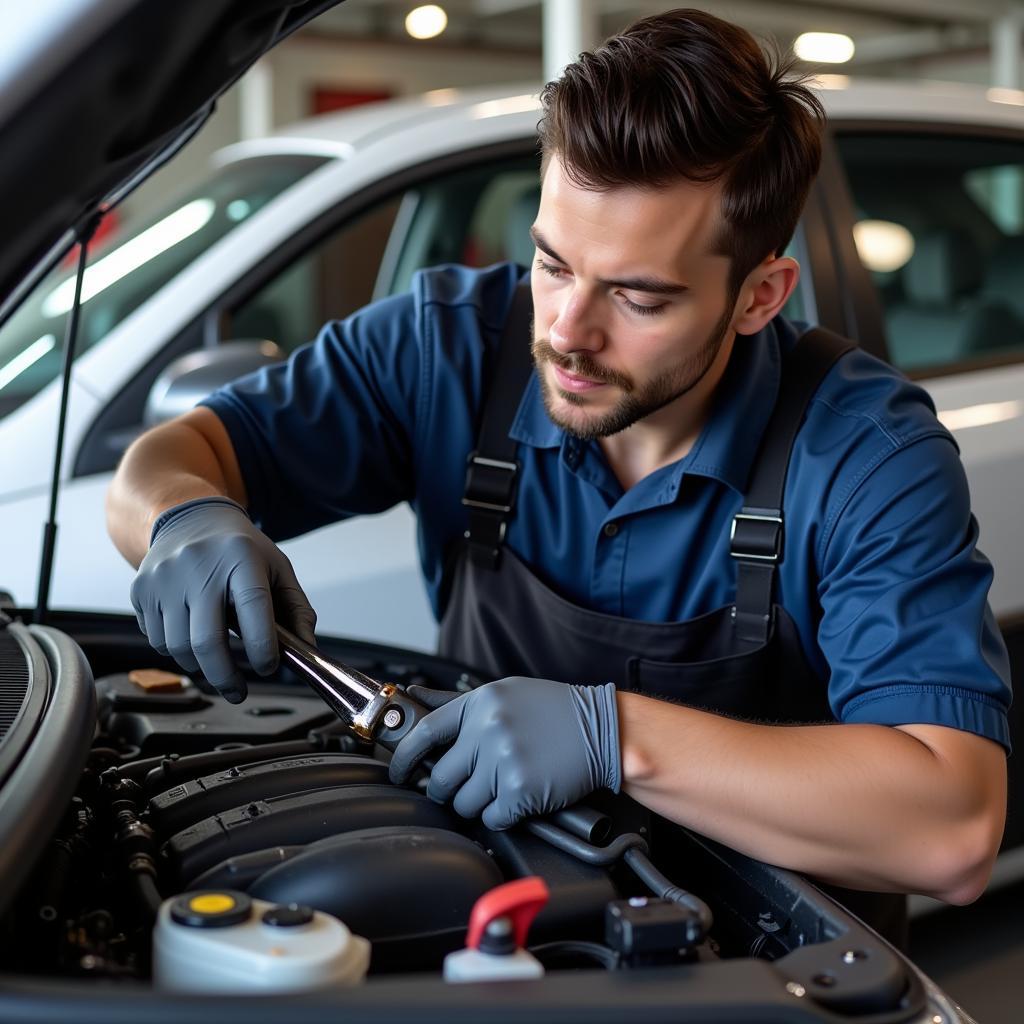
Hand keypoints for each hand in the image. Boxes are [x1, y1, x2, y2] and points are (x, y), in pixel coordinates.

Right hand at [130, 496, 315, 702]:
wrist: (190, 518)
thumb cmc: (240, 550)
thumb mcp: (277, 568)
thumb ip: (297, 610)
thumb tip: (306, 651)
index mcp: (241, 556)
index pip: (253, 608)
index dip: (261, 646)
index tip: (268, 667)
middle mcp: (198, 565)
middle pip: (207, 640)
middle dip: (226, 676)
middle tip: (239, 691)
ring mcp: (164, 578)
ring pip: (178, 648)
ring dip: (202, 667)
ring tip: (218, 664)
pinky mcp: (141, 590)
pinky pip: (157, 640)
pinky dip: (178, 652)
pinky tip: (193, 640)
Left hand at [389, 677, 620, 829]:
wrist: (604, 729)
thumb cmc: (556, 712)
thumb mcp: (506, 694)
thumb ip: (459, 703)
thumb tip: (414, 698)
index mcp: (481, 703)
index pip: (426, 732)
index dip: (405, 757)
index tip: (398, 772)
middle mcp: (488, 729)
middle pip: (442, 777)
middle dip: (447, 789)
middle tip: (465, 786)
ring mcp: (503, 760)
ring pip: (463, 803)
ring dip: (477, 804)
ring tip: (501, 787)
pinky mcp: (520, 790)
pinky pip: (492, 818)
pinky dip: (502, 815)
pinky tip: (519, 797)